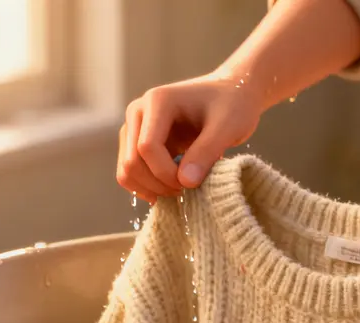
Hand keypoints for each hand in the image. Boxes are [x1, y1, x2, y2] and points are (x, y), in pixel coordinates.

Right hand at [117, 73, 266, 203]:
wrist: (230, 94)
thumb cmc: (232, 106)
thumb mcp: (228, 127)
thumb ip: (206, 152)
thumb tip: (185, 183)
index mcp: (157, 101)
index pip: (147, 147)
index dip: (166, 173)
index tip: (192, 184)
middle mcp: (138, 112)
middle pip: (132, 162)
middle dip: (158, 184)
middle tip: (187, 190)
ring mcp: (134, 128)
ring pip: (126, 171)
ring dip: (151, 189)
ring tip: (181, 190)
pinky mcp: (136, 142)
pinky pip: (131, 173)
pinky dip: (148, 187)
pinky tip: (172, 188)